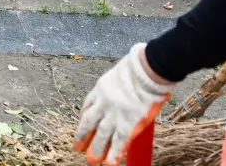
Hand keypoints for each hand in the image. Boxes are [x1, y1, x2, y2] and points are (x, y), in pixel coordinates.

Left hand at [74, 44, 172, 165]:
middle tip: (78, 148)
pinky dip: (114, 153)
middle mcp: (103, 103)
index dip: (84, 118)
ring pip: (101, 135)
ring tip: (92, 160)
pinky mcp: (128, 123)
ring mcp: (114, 114)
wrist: (147, 71)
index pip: (87, 106)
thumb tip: (121, 91)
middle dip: (83, 136)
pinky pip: (119, 142)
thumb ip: (116, 86)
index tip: (82, 127)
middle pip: (89, 123)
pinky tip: (110, 162)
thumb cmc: (137, 68)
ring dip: (96, 149)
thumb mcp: (118, 74)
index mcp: (100, 89)